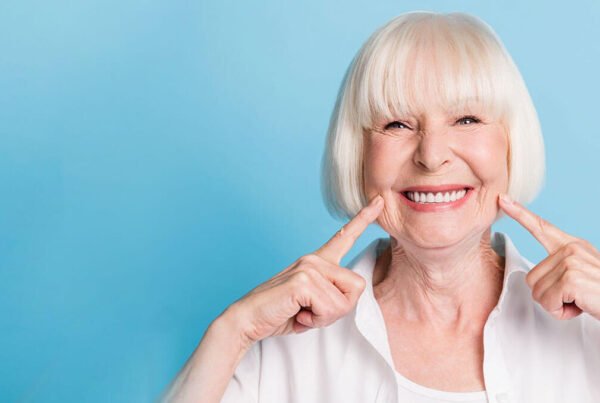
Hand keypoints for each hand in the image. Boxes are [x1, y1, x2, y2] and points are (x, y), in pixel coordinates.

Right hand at [226, 195, 384, 347]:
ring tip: (302, 313)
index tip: (380, 201)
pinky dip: (316, 320)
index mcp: (317, 261)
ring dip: (325, 317)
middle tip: (312, 313)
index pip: (344, 236)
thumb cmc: (281, 312)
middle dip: (339, 309)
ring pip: (344, 301)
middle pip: (357, 287)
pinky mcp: (303, 280)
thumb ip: (332, 295)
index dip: (364, 219)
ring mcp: (309, 267)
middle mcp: (314, 259)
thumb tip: (348, 297)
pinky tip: (297, 314)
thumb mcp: (314, 304)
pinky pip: (330, 308)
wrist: (248, 319)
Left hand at [498, 193, 599, 320]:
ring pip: (537, 292)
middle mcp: (571, 249)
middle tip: (577, 296)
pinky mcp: (571, 279)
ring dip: (557, 304)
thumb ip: (561, 269)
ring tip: (581, 300)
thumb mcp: (583, 275)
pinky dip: (562, 312)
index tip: (503, 199)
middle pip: (532, 277)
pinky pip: (547, 302)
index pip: (541, 227)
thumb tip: (535, 278)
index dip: (520, 214)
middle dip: (550, 295)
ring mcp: (570, 261)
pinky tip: (582, 305)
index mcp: (572, 246)